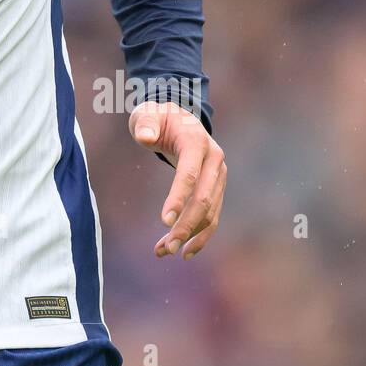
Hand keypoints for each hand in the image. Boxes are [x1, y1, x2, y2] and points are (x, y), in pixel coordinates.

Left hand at [129, 101, 225, 260]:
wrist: (180, 119)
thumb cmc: (159, 118)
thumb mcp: (148, 114)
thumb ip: (146, 123)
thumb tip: (145, 137)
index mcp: (197, 142)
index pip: (189, 174)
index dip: (178, 198)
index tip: (164, 221)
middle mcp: (215, 161)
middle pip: (203, 199)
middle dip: (185, 226)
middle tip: (165, 248)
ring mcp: (219, 177)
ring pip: (210, 213)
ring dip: (190, 236)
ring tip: (163, 251)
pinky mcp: (218, 189)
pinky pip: (212, 217)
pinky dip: (200, 236)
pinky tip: (184, 251)